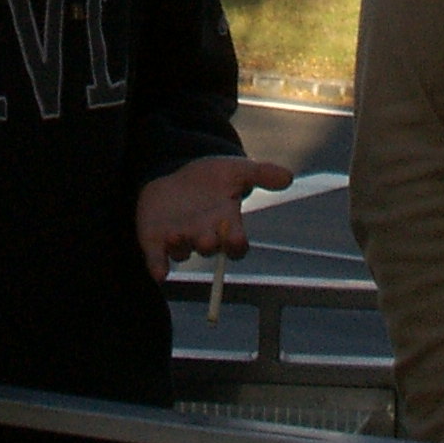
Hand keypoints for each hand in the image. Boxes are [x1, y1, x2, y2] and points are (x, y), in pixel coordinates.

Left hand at [135, 155, 295, 280]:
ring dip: (180, 248)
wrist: (173, 172)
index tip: (236, 239)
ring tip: (176, 236)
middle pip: (209, 248)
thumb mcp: (234, 170)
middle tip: (207, 239)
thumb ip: (260, 173)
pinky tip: (158, 273)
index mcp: (224, 224)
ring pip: (182, 252)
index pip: (235, 244)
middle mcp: (203, 235)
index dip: (236, 244)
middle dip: (208, 244)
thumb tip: (288, 177)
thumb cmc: (210, 177)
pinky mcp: (155, 239)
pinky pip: (156, 258)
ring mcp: (178, 239)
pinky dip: (157, 266)